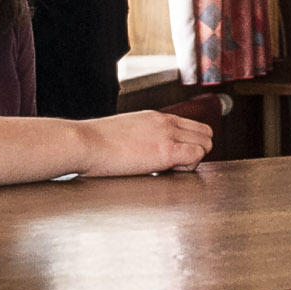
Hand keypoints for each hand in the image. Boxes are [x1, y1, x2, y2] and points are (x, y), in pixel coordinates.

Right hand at [76, 105, 216, 176]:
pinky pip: (197, 156)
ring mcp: (168, 135)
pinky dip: (188, 167)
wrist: (84, 142)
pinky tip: (167, 172)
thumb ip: (140, 136)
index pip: (192, 127)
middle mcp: (166, 122)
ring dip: (193, 160)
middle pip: (205, 134)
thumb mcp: (124, 131)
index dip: (189, 144)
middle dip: (196, 151)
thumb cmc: (95, 142)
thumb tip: (138, 148)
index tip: (176, 157)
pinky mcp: (166, 152)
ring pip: (206, 144)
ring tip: (168, 170)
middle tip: (176, 166)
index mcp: (156, 117)